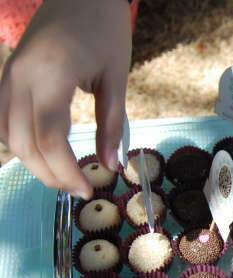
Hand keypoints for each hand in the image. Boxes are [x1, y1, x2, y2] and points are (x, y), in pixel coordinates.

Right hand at [0, 0, 131, 198]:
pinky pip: (4, 120)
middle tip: (79, 190)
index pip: (50, 139)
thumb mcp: (116, 77)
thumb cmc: (104, 28)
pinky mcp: (8, 76)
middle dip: (50, 174)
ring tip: (64, 176)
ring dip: (34, 162)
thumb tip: (113, 165)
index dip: (66, 171)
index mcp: (50, 76)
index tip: (88, 190)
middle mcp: (20, 78)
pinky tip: (45, 153)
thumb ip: (112, 124)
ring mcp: (8, 76)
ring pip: (9, 135)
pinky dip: (22, 143)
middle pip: (24, 143)